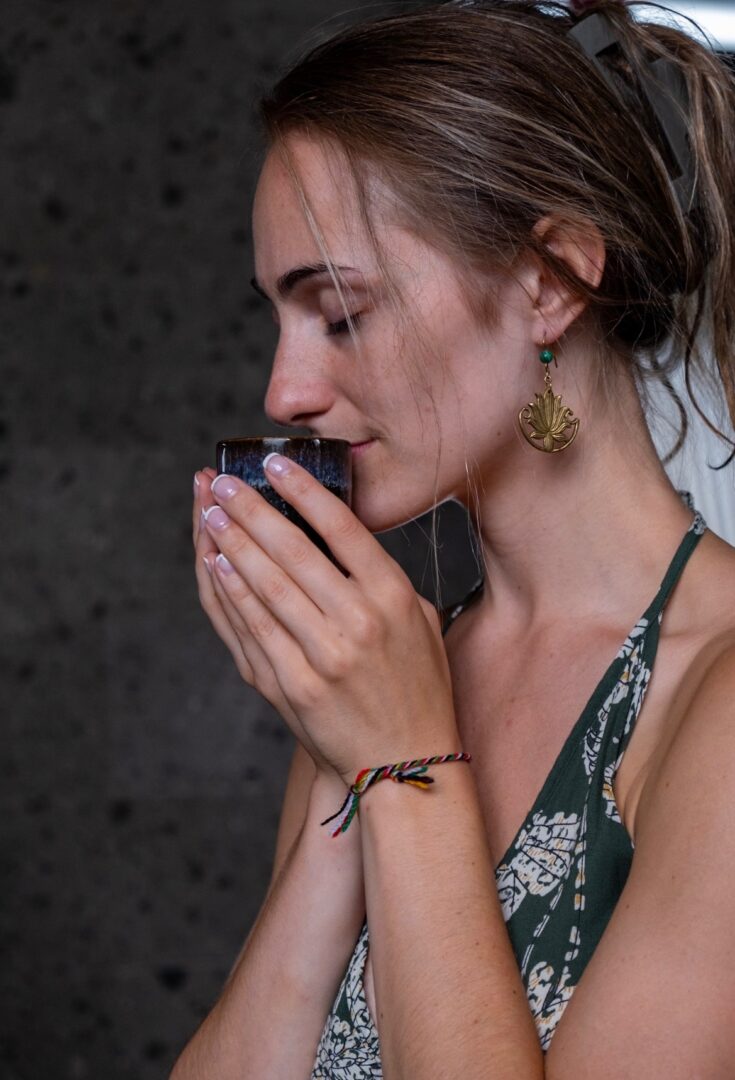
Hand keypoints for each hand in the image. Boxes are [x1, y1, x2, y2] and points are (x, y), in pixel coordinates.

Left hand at [196, 454, 459, 786]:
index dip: (303, 491)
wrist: (405, 763)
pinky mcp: (290, 685)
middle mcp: (356, 623)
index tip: (275, 464)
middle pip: (292, 552)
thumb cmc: (417, 686)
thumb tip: (337, 530)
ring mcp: (320, 657)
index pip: (341, 529)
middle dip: (251, 509)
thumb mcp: (419, 620)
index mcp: (392, 599)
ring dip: (232, 544)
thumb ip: (382, 576)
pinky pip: (252, 628)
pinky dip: (230, 593)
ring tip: (209, 512)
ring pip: (264, 586)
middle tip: (222, 480)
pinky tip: (216, 564)